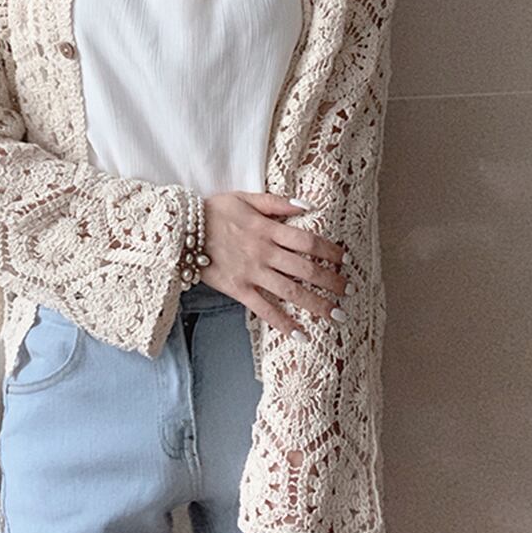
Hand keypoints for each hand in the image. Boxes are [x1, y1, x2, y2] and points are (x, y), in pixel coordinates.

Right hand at [200, 191, 350, 338]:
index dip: (330, 251)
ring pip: (291, 291)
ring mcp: (252, 273)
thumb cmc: (213, 211)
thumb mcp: (245, 197)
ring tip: (337, 315)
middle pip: (306, 269)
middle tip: (350, 291)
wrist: (181, 230)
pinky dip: (283, 323)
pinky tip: (301, 335)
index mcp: (268, 229)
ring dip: (317, 304)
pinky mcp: (238, 289)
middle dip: (331, 281)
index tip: (345, 259)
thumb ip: (276, 202)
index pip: (308, 241)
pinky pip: (264, 309)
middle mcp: (264, 253)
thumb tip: (307, 205)